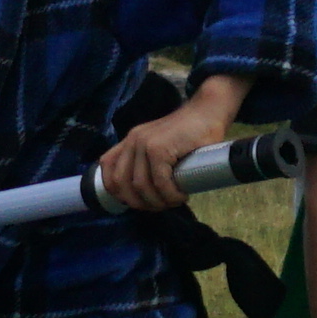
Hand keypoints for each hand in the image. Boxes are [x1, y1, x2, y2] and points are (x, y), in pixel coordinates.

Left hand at [98, 81, 240, 213]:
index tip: (138, 201)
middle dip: (139, 202)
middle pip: (121, 183)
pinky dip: (171, 195)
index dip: (117, 191)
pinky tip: (181, 196)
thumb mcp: (162, 145)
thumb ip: (149, 161)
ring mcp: (144, 143)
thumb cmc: (190, 134)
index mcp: (130, 141)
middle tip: (161, 205)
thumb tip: (143, 194)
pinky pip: (159, 182)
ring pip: (140, 186)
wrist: (209, 111)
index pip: (107, 168)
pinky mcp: (159, 148)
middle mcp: (133, 140)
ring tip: (174, 201)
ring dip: (158, 202)